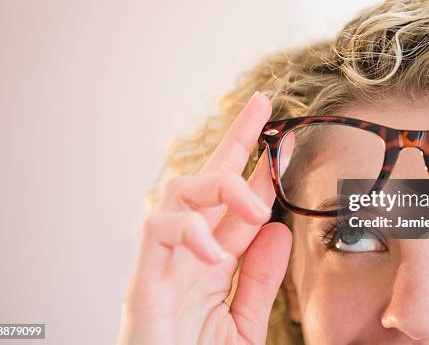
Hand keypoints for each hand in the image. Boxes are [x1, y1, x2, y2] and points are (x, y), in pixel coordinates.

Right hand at [117, 92, 293, 344]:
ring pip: (178, 192)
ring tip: (255, 200)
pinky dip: (190, 233)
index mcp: (211, 262)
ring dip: (219, 186)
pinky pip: (158, 234)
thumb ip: (259, 280)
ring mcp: (163, 263)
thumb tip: (276, 229)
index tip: (285, 142)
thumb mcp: (243, 324)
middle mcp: (186, 253)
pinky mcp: (143, 281)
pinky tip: (216, 252)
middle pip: (206, 180)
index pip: (236, 205)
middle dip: (234, 140)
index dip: (259, 172)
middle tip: (262, 107)